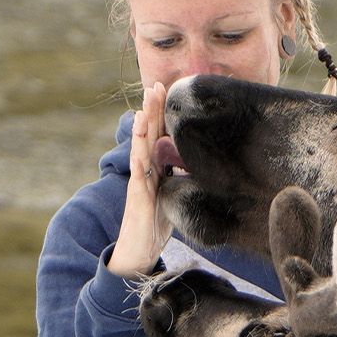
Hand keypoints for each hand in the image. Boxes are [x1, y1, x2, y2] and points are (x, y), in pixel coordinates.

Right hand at [108, 81, 174, 279]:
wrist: (138, 251)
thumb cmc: (154, 225)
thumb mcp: (173, 196)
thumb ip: (180, 178)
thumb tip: (198, 164)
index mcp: (155, 169)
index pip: (158, 135)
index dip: (162, 114)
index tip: (167, 89)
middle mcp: (145, 171)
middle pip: (149, 135)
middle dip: (152, 110)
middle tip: (156, 84)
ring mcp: (140, 183)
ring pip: (141, 149)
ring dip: (143, 128)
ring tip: (145, 107)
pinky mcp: (138, 198)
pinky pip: (139, 175)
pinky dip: (139, 158)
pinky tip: (140, 146)